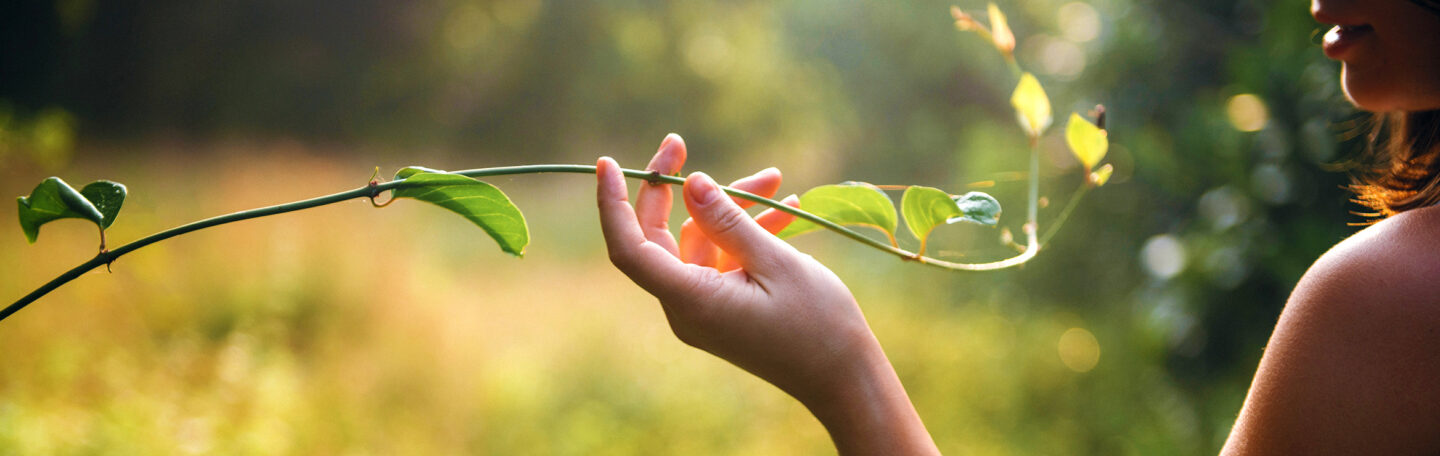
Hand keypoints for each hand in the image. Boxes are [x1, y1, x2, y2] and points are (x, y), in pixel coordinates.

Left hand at [595, 134, 938, 454]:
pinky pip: (720, 260)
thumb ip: (729, 221)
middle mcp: (685, 307)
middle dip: (671, 189)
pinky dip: (743, 234)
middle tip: (679, 142)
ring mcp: (703, 309)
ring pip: (698, 242)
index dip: (612, 204)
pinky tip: (784, 209)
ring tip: (775, 179)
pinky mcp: (722, 308)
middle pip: (655, 237)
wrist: (845, 379)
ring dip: (729, 208)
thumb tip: (691, 182)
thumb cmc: (818, 323)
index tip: (608, 162)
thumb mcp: (776, 261)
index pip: (628, 248)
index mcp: (690, 300)